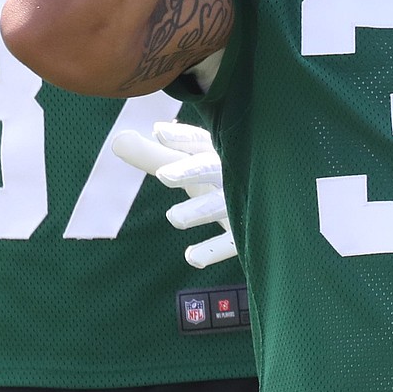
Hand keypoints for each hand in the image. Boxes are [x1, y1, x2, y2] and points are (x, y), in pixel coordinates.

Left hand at [112, 122, 234, 269]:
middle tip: (164, 174)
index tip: (159, 134)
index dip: (180, 138)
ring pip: (218, 205)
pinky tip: (191, 258)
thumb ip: (153, 156)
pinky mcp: (248, 229)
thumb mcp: (187, 164)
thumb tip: (119, 140)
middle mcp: (229, 171)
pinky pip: (231, 241)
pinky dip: (213, 250)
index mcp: (215, 150)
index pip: (196, 141)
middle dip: (190, 170)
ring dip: (199, 211)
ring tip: (174, 218)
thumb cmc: (219, 176)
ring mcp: (241, 200)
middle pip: (209, 168)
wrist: (274, 197)